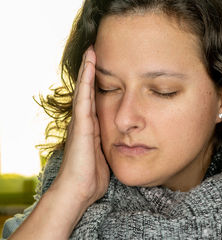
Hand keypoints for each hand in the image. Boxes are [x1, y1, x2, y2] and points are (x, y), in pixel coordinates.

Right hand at [8, 47, 109, 239]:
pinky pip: (85, 98)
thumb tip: (125, 140)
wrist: (79, 190)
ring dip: (87, 70)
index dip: (97, 83)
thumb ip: (111, 143)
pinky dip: (87, 81)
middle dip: (90, 71)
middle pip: (87, 90)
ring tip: (91, 51)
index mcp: (91, 127)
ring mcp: (81, 122)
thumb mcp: (106, 155)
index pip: (94, 99)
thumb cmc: (92, 176)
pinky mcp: (82, 125)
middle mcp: (84, 121)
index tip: (103, 66)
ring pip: (84, 90)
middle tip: (94, 50)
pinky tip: (89, 66)